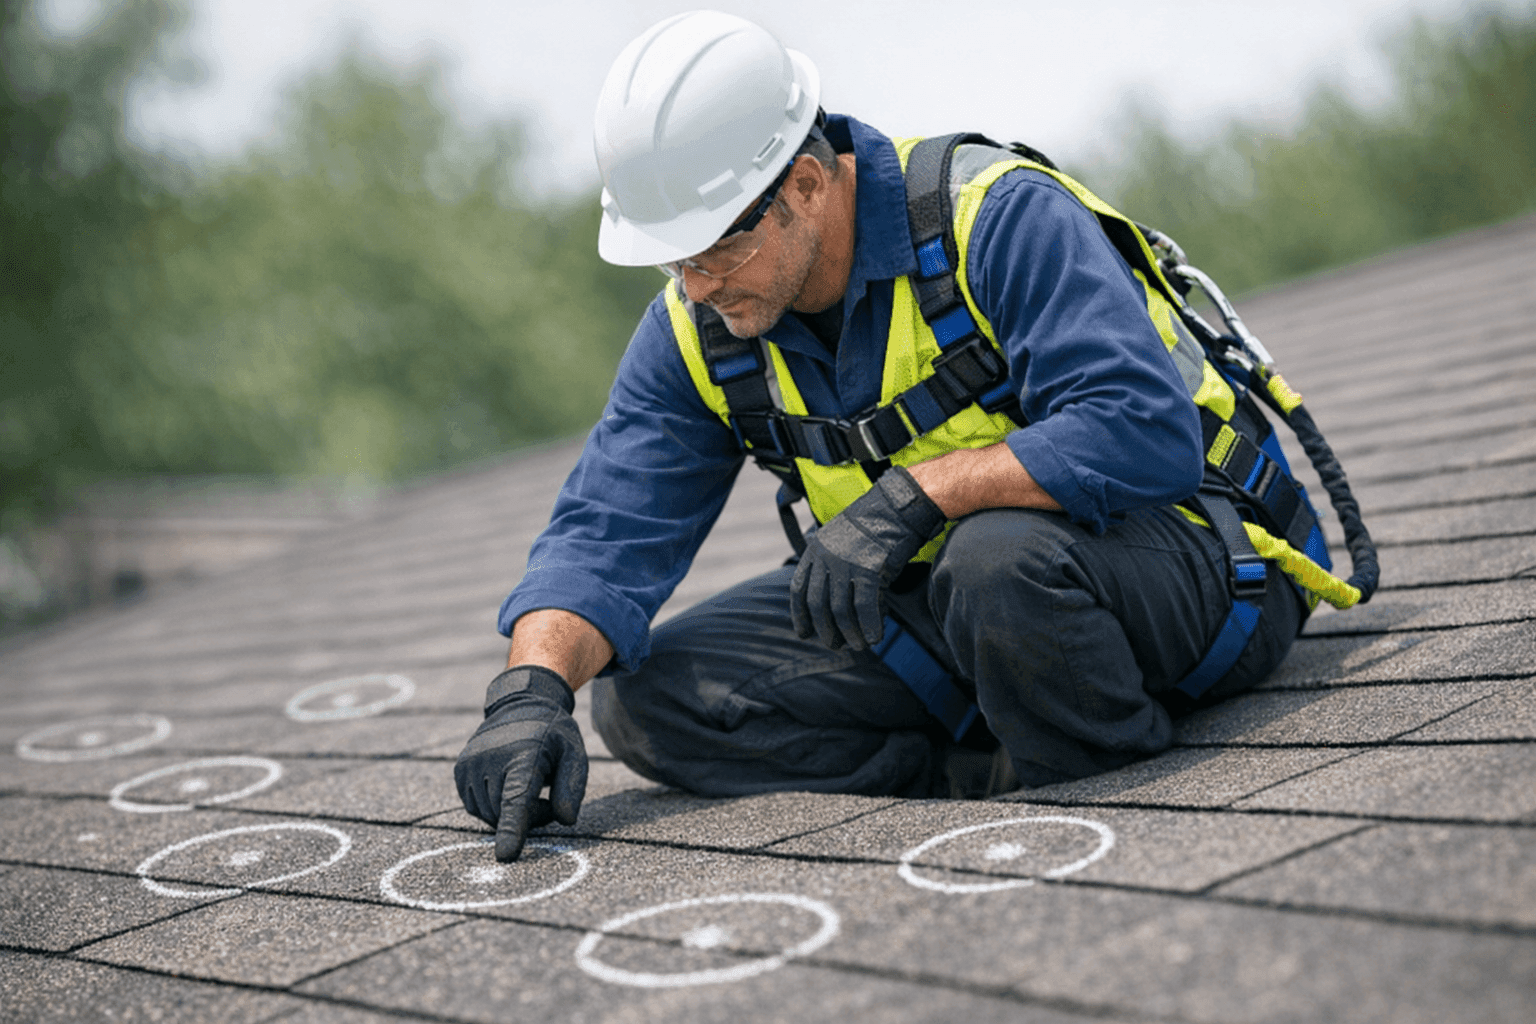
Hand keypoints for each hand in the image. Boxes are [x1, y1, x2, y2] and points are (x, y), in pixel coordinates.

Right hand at [454, 665, 587, 861]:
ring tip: (527, 786)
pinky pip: (476, 808)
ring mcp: (471, 764)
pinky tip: (507, 785)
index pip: (517, 800)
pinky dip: (494, 807)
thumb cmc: (552, 734)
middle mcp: (491, 759)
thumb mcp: (574, 753)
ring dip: (511, 813)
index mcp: (524, 755)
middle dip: (530, 816)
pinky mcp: (459, 771)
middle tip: (546, 796)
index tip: (505, 856)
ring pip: (490, 815)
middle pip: (508, 815)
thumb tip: (565, 820)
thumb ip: (572, 787)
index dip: (512, 830)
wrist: (520, 704)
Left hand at [789, 465, 945, 649]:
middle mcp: (826, 557)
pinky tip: (875, 637)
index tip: (804, 633)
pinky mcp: (868, 569)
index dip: (800, 615)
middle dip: (826, 629)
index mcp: (815, 549)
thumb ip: (834, 568)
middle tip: (836, 645)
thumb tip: (837, 605)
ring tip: (858, 646)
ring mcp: (846, 563)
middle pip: (818, 604)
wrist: (898, 507)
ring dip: (850, 633)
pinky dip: (870, 626)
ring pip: (840, 609)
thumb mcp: (844, 542)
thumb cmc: (876, 526)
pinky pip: (864, 606)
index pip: (799, 589)